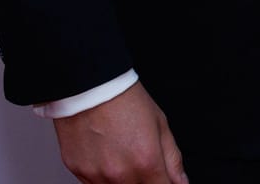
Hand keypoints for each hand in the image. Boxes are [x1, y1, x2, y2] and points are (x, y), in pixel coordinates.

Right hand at [53, 81, 187, 183]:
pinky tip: (105, 155)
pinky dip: (103, 177)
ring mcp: (97, 175)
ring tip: (121, 155)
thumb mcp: (160, 124)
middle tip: (140, 161)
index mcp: (146, 162)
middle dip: (145, 181)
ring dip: (123, 180)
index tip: (162, 178)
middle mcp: (121, 174)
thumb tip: (181, 182)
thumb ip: (173, 159)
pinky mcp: (78, 171)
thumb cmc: (124, 99)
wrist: (89, 85)